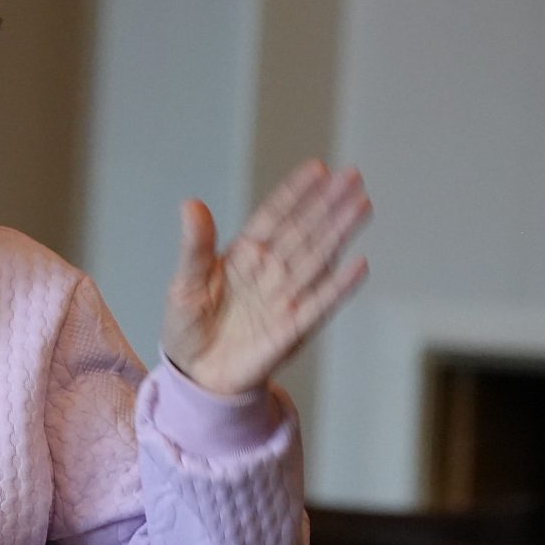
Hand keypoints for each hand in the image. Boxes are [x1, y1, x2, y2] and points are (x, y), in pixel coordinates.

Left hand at [161, 160, 370, 394]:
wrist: (195, 376)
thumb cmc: (189, 327)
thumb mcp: (183, 283)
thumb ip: (194, 246)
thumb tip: (191, 204)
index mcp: (244, 255)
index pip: (274, 216)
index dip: (296, 193)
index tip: (318, 168)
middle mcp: (270, 272)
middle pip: (303, 231)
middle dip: (328, 203)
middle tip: (352, 175)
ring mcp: (284, 298)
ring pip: (316, 259)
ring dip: (339, 232)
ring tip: (361, 204)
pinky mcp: (291, 329)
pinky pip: (319, 304)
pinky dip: (338, 286)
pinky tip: (359, 265)